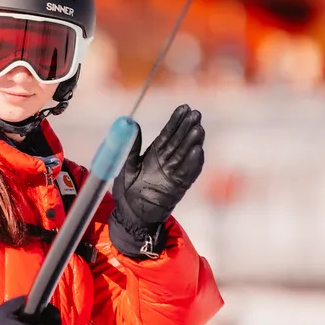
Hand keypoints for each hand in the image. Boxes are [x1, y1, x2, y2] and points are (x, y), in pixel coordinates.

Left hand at [113, 105, 204, 232]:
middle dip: (187, 127)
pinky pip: (187, 174)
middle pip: (179, 141)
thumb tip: (131, 123)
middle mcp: (166, 162)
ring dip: (192, 143)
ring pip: (185, 155)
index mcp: (154, 154)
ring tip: (199, 129)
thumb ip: (131, 146)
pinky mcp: (177, 188)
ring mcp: (173, 175)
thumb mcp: (125, 165)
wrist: (130, 216)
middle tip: (196, 113)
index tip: (185, 108)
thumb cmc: (126, 191)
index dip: (176, 121)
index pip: (168, 134)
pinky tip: (198, 151)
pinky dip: (193, 163)